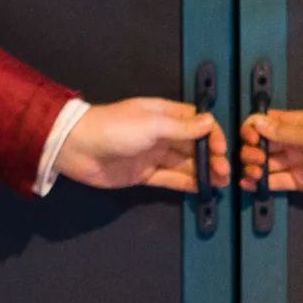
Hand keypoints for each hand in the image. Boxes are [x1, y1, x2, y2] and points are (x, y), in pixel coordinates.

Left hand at [55, 98, 229, 192]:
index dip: (212, 134)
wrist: (77, 148)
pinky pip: (170, 178)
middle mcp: (161, 133)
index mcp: (164, 114)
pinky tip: (202, 188)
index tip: (222, 149)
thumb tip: (210, 123)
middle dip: (211, 156)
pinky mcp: (144, 174)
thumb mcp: (152, 124)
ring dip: (203, 171)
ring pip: (185, 163)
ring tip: (221, 182)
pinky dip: (187, 183)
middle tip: (225, 171)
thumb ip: (182, 127)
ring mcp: (153, 155)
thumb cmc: (115, 128)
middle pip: (193, 144)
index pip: (196, 122)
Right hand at [238, 111, 302, 192]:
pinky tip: (252, 185)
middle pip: (260, 146)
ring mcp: (295, 162)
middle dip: (250, 152)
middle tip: (254, 160)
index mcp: (292, 124)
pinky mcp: (301, 181)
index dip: (251, 130)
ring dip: (253, 169)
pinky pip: (277, 182)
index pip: (262, 124)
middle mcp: (290, 142)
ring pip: (266, 165)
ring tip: (250, 176)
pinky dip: (262, 184)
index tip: (248, 139)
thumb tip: (255, 122)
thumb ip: (280, 132)